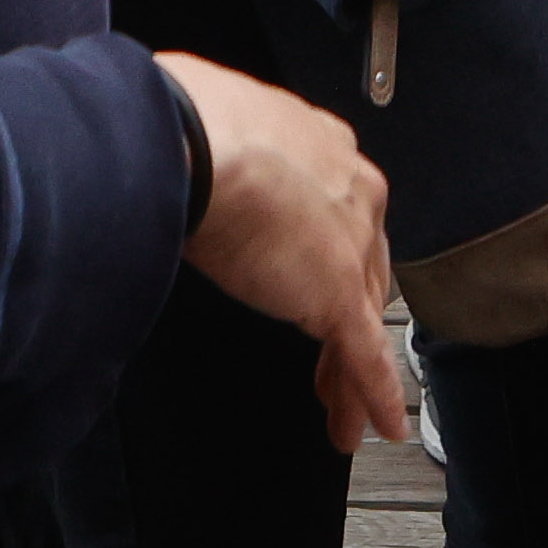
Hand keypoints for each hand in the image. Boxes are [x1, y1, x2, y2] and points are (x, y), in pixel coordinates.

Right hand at [152, 52, 414, 446]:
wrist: (197, 138)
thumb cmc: (185, 123)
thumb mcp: (208, 134)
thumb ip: (213, 160)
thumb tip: (174, 164)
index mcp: (319, 146)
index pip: (339, 212)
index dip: (330, 253)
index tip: (312, 274)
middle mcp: (350, 189)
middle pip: (362, 268)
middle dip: (350, 318)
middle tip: (336, 361)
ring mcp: (348, 243)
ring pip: (362, 317)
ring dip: (352, 372)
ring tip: (345, 414)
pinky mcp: (337, 291)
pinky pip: (364, 354)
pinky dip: (371, 392)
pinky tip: (373, 424)